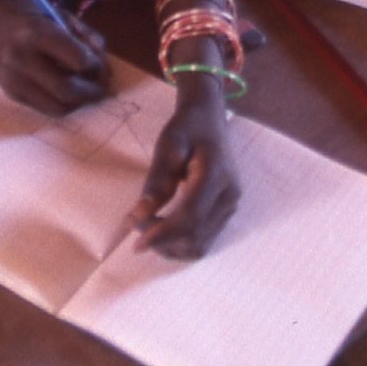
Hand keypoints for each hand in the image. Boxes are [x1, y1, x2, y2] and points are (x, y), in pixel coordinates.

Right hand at [0, 0, 110, 114]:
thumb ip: (84, 33)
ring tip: (87, 90)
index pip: (76, 60)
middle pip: (67, 90)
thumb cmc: (25, 16)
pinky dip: (63, 103)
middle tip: (103, 86)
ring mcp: (14, 81)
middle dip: (92, 91)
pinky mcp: (12, 95)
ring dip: (80, 102)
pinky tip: (67, 89)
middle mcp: (21, 59)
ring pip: (58, 107)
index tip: (98, 62)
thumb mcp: (56, 12)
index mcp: (34, 33)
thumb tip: (104, 60)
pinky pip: (46, 109)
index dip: (95, 64)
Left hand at [132, 82, 239, 258]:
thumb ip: (156, 180)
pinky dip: (181, 243)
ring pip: (200, 245)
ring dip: (171, 246)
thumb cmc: (187, 127)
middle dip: (163, 241)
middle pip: (195, 237)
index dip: (162, 235)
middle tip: (138, 225)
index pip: (190, 218)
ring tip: (150, 228)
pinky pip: (204, 240)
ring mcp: (231, 205)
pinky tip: (164, 229)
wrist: (210, 119)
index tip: (135, 243)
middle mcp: (229, 195)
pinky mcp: (227, 211)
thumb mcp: (167, 145)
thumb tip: (139, 216)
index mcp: (216, 175)